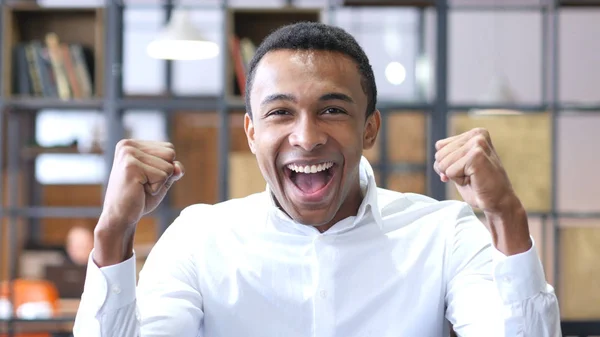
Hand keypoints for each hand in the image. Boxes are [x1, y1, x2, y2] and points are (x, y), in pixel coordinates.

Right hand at [94, 139, 183, 265]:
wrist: (120, 218)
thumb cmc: (140, 197)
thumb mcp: (162, 179)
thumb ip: (173, 169)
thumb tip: (178, 167)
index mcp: (132, 144)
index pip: (168, 149)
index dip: (164, 168)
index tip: (146, 178)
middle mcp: (128, 145)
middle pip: (170, 154)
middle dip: (164, 174)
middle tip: (143, 184)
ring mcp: (128, 154)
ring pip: (168, 166)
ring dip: (159, 182)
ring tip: (141, 187)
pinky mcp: (131, 166)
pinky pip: (163, 176)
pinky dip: (156, 189)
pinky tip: (139, 191)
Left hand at [434, 128, 530, 254]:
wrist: (498, 202)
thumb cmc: (478, 186)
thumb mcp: (458, 166)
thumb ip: (446, 157)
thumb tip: (437, 163)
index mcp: (474, 133)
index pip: (439, 147)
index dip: (446, 164)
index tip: (465, 170)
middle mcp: (477, 135)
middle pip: (439, 154)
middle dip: (449, 170)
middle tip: (471, 176)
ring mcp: (478, 144)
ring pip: (443, 163)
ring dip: (455, 176)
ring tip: (473, 177)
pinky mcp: (476, 156)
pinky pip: (449, 172)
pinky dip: (459, 181)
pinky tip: (475, 180)